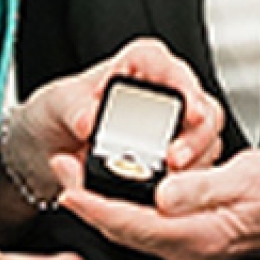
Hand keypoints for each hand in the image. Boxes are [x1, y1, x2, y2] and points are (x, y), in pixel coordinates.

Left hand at [7, 37, 226, 206]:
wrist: (55, 144)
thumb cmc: (63, 111)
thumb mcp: (60, 103)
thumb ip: (75, 109)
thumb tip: (89, 120)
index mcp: (142, 63)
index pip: (171, 69)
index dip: (186, 89)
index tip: (190, 112)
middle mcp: (166, 91)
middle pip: (201, 109)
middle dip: (194, 137)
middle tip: (176, 160)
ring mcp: (176, 125)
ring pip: (205, 141)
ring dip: (192, 165)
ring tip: (170, 184)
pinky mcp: (177, 156)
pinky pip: (195, 169)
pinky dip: (183, 184)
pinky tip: (169, 196)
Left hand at [57, 147, 259, 259]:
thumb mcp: (245, 179)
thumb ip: (202, 188)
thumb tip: (164, 194)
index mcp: (196, 234)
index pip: (132, 223)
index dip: (96, 206)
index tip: (69, 188)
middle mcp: (187, 247)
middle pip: (123, 229)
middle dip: (88, 202)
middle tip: (63, 170)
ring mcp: (187, 247)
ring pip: (131, 229)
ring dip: (102, 204)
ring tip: (78, 176)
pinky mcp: (190, 239)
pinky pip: (145, 227)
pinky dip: (123, 208)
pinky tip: (115, 190)